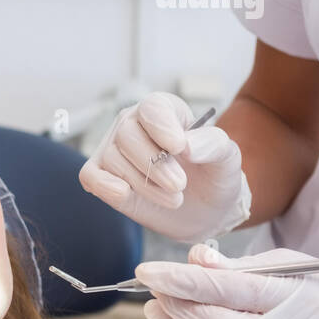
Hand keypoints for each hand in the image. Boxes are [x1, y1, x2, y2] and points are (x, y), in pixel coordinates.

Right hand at [79, 92, 250, 242]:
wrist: (204, 209)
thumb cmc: (212, 175)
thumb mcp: (227, 157)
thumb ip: (213, 144)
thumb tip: (186, 144)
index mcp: (163, 111)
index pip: (152, 108)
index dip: (162, 127)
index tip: (177, 148)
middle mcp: (133, 125)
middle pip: (128, 134)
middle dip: (155, 164)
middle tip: (180, 185)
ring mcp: (113, 150)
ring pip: (114, 160)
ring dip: (145, 184)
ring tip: (173, 197)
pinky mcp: (102, 177)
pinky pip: (91, 176)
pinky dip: (105, 186)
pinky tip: (127, 194)